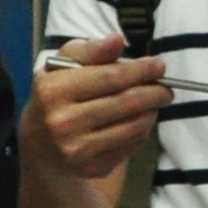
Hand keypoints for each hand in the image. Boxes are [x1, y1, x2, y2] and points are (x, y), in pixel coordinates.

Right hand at [24, 34, 168, 179]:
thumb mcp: (63, 66)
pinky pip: (130, 145)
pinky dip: (141, 130)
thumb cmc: (56, 97)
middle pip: (126, 102)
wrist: (40, 147)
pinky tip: (139, 120)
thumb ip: (90, 50)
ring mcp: (77, 149)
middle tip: (167, 87)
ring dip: (152, 111)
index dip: (140, 70)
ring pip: (133, 126)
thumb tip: (116, 40)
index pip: (110, 77)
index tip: (159, 65)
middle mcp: (62, 122)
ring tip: (155, 101)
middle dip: (154, 92)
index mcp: (53, 91)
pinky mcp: (91, 167)